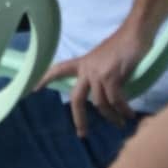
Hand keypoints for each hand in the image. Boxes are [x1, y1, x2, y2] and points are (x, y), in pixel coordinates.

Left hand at [38, 20, 148, 137]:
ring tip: (120, 123)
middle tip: (82, 134)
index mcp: (83, 62)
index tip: (33, 89)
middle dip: (79, 118)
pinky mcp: (112, 76)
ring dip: (111, 117)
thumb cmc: (122, 45)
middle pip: (76, 98)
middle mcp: (87, 68)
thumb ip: (98, 74)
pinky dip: (123, 111)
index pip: (59, 69)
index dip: (46, 79)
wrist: (135, 33)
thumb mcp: (104, 59)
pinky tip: (129, 115)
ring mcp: (99, 72)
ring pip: (99, 104)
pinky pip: (116, 101)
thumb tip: (101, 93)